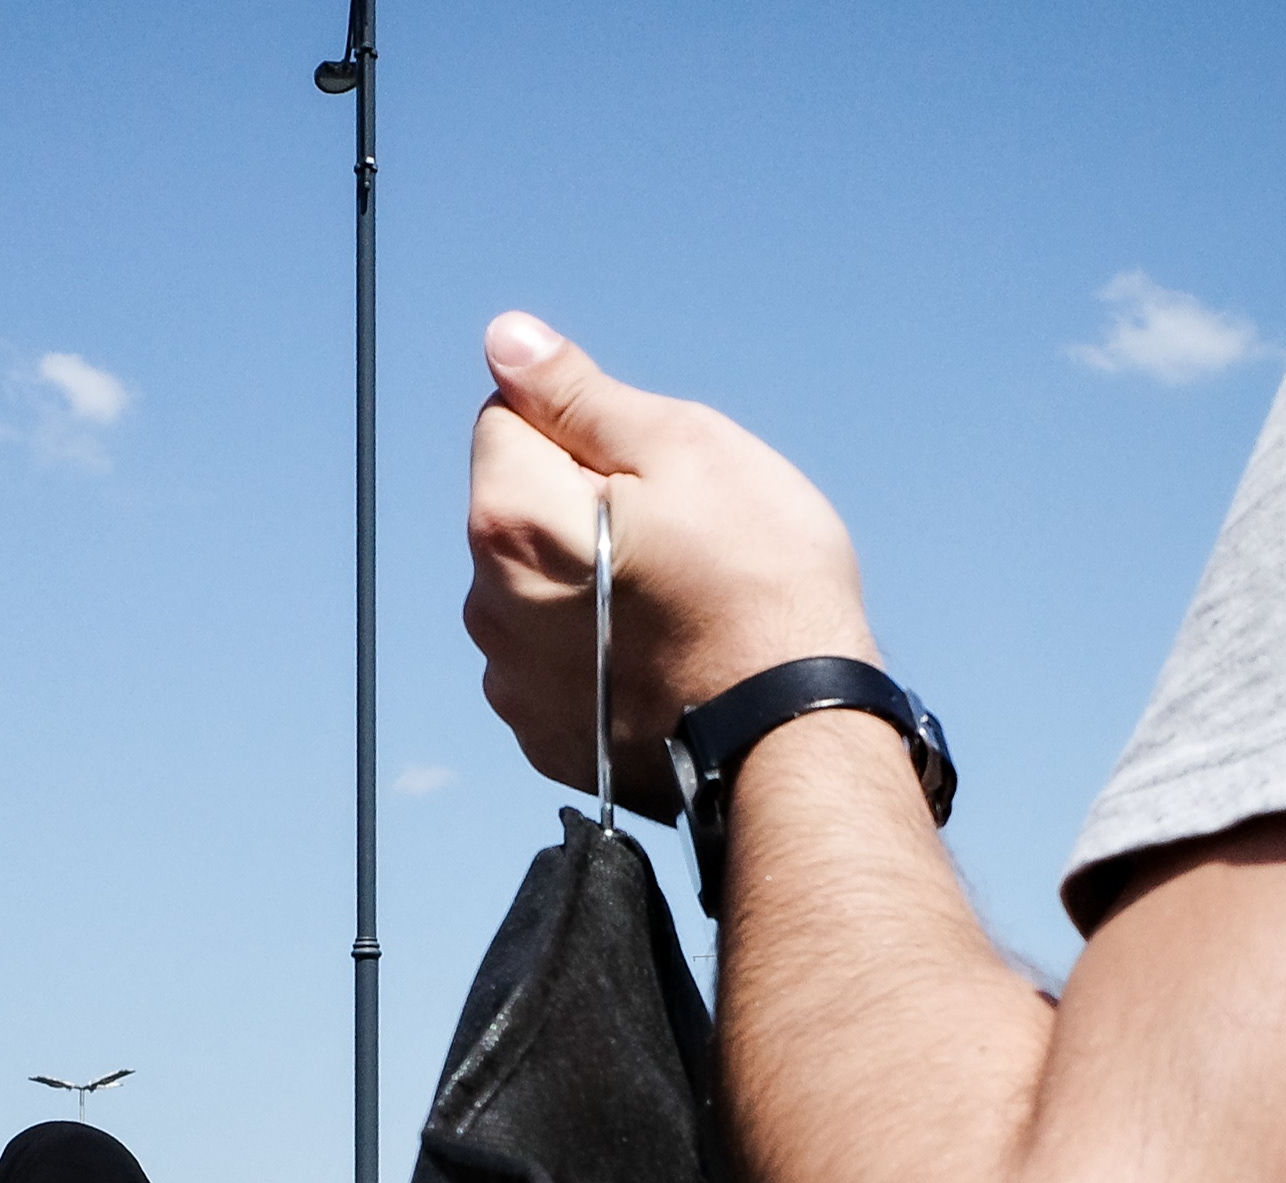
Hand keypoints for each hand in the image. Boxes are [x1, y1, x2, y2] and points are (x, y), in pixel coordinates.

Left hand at [465, 311, 879, 818]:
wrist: (797, 736)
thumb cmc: (758, 584)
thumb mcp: (683, 449)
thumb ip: (578, 395)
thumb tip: (505, 340)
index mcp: (510, 521)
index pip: (506, 422)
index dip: (583, 430)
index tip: (648, 471)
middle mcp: (488, 608)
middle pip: (517, 512)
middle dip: (580, 507)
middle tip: (676, 538)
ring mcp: (513, 686)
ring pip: (535, 592)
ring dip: (585, 584)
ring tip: (674, 606)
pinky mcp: (547, 740)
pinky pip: (555, 666)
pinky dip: (594, 655)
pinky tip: (662, 660)